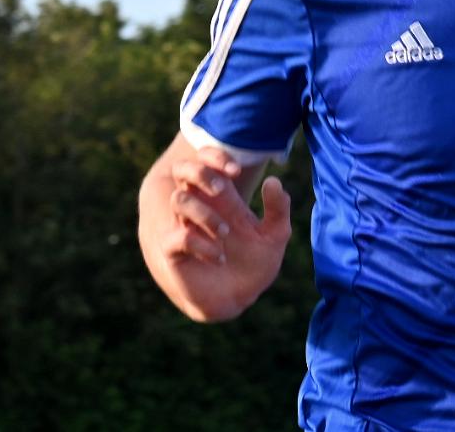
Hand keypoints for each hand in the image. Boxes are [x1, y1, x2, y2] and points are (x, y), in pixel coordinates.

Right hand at [163, 148, 292, 314]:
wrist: (241, 298)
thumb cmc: (256, 262)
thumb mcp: (275, 235)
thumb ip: (278, 208)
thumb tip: (274, 180)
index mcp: (224, 198)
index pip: (208, 161)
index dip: (217, 157)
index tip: (236, 169)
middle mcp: (202, 208)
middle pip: (184, 170)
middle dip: (201, 173)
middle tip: (223, 188)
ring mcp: (187, 227)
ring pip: (179, 200)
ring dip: (204, 213)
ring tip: (226, 233)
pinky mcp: (177, 252)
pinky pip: (178, 237)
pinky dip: (199, 243)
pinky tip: (219, 255)